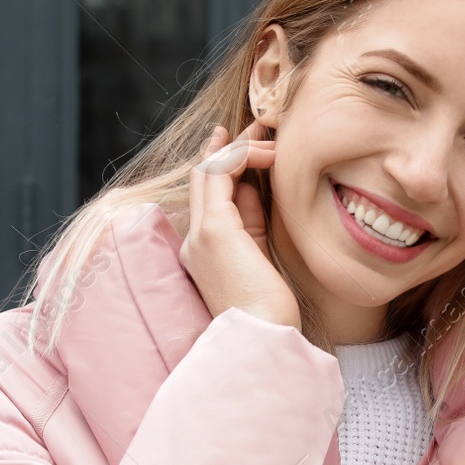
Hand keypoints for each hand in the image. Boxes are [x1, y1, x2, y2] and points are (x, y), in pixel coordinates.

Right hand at [181, 120, 299, 329]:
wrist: (262, 338)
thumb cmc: (270, 311)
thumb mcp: (260, 259)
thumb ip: (252, 224)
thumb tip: (250, 189)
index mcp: (203, 254)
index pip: (210, 199)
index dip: (227, 168)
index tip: (248, 147)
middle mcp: (194, 241)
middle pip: (204, 179)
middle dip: (230, 147)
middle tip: (258, 126)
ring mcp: (200, 234)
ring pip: (209, 171)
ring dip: (240, 147)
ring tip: (270, 134)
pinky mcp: (214, 229)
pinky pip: (221, 174)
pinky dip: (243, 156)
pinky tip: (269, 153)